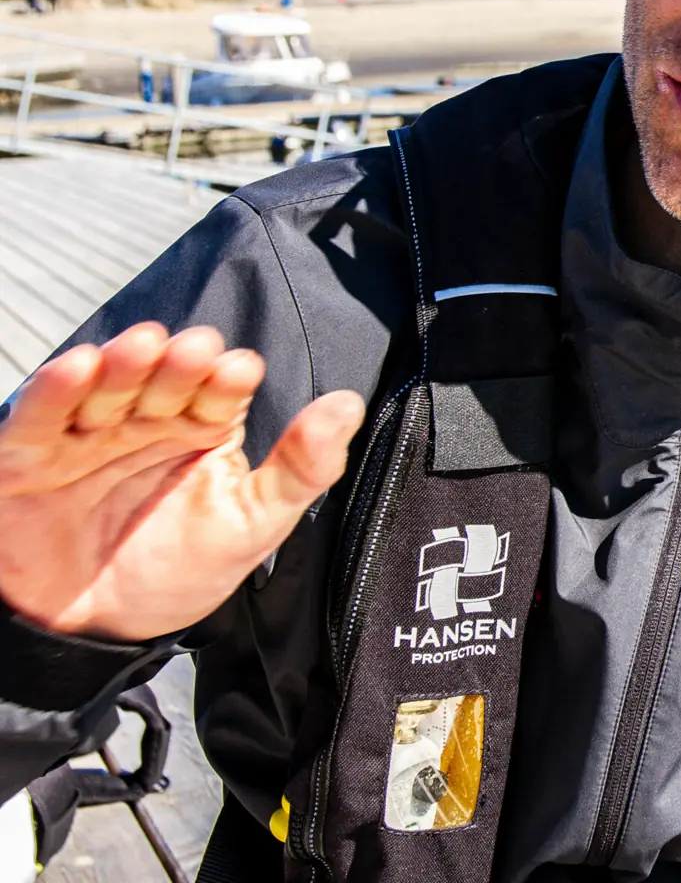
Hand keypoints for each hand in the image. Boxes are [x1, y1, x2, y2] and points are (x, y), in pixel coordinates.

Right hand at [0, 324, 362, 641]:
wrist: (93, 632)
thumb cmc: (176, 571)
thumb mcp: (251, 525)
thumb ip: (301, 468)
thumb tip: (349, 404)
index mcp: (201, 429)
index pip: (218, 390)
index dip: (227, 377)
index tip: (240, 369)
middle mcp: (144, 421)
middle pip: (162, 379)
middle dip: (178, 363)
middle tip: (195, 350)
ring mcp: (86, 435)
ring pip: (105, 386)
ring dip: (123, 364)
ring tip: (144, 347)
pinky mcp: (29, 457)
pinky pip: (38, 417)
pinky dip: (55, 390)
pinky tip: (78, 366)